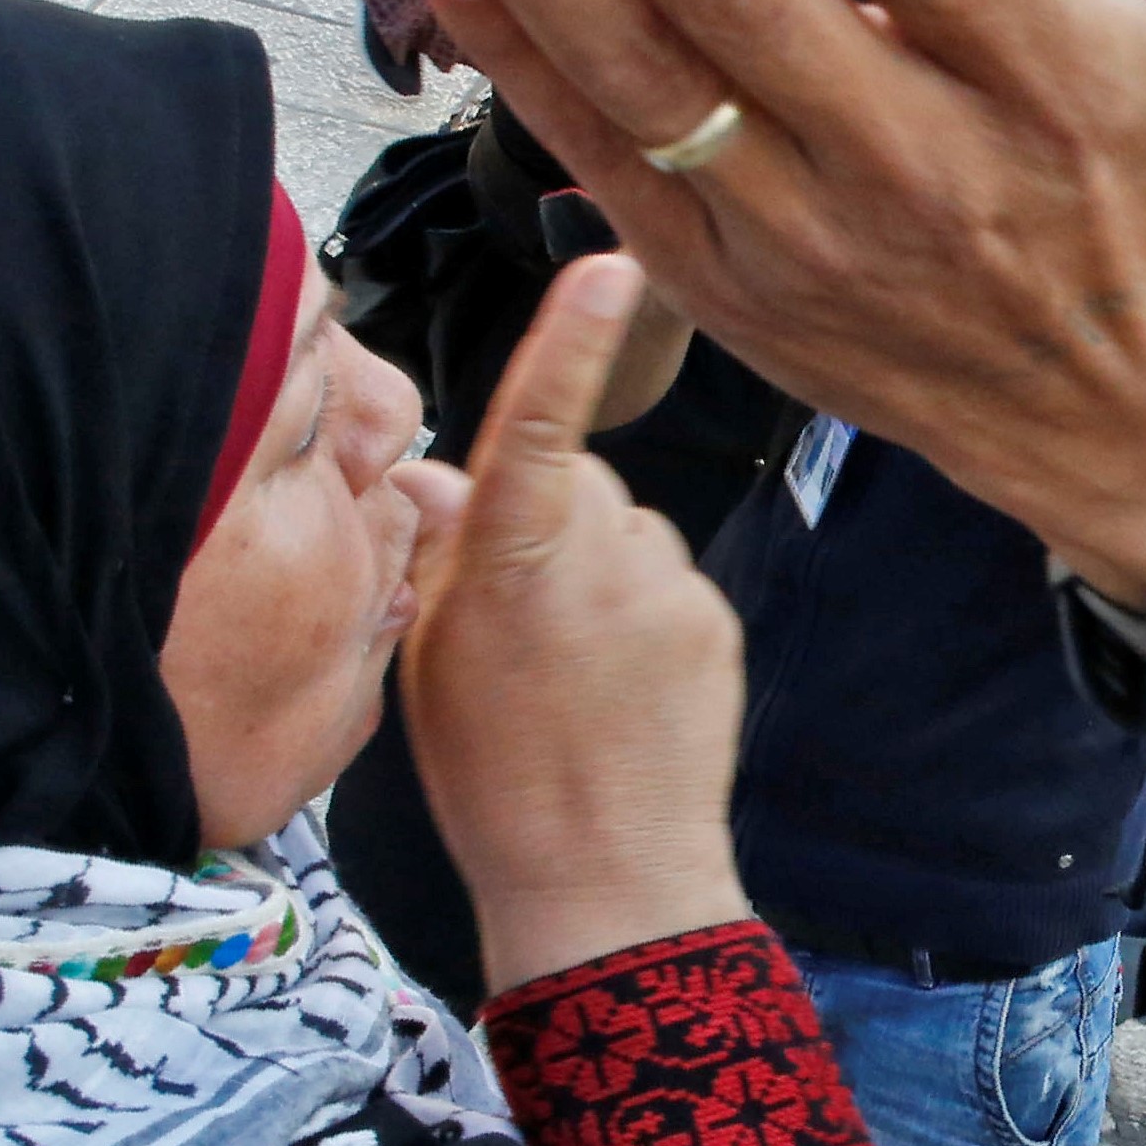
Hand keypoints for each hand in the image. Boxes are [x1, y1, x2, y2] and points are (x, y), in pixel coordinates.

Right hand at [391, 254, 750, 993]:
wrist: (607, 881)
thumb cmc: (496, 779)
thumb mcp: (431, 660)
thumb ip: (441, 550)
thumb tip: (435, 473)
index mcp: (515, 557)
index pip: (541, 417)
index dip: (572, 338)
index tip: (609, 263)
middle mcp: (602, 554)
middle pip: (575, 475)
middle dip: (547, 514)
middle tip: (515, 615)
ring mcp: (668, 585)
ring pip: (623, 526)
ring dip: (595, 565)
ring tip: (568, 667)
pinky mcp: (714, 617)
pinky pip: (666, 576)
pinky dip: (641, 609)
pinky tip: (618, 685)